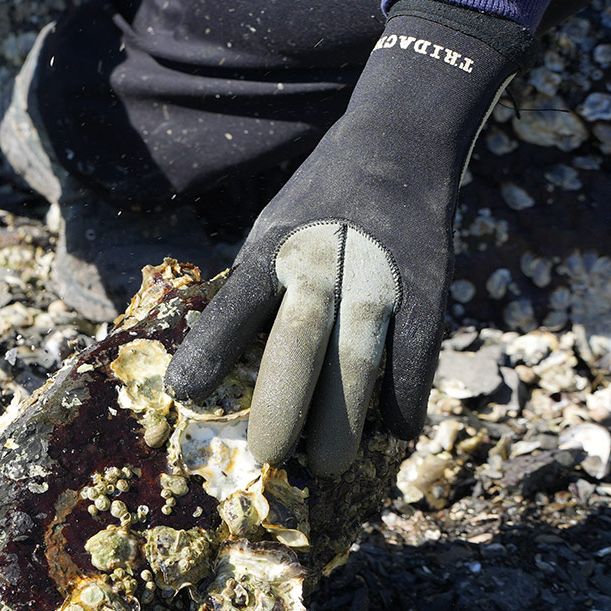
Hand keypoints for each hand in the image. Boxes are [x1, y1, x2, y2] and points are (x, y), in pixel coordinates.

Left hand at [165, 0, 533, 474]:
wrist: (397, 145)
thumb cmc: (315, 210)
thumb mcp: (270, 234)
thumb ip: (253, 294)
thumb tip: (215, 369)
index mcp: (274, 248)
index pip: (236, 304)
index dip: (211, 350)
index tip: (183, 396)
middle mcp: (324, 261)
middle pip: (301, 339)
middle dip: (284, 401)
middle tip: (267, 454)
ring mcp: (379, 275)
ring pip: (359, 355)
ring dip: (344, 416)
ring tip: (330, 464)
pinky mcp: (427, 288)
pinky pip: (417, 352)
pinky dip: (406, 395)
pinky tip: (397, 433)